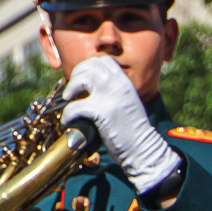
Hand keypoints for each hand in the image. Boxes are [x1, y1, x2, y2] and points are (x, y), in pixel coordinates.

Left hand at [61, 58, 181, 196]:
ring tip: (69, 100)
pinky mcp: (102, 112)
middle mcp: (118, 84)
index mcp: (125, 82)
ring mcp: (110, 97)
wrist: (144, 149)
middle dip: (77, 75)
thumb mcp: (126, 102)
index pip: (104, 60)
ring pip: (82, 79)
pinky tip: (68, 121)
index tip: (83, 78)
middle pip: (90, 66)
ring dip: (71, 89)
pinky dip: (68, 114)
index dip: (89, 66)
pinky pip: (75, 106)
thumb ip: (113, 91)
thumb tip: (89, 86)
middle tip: (73, 90)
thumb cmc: (132, 130)